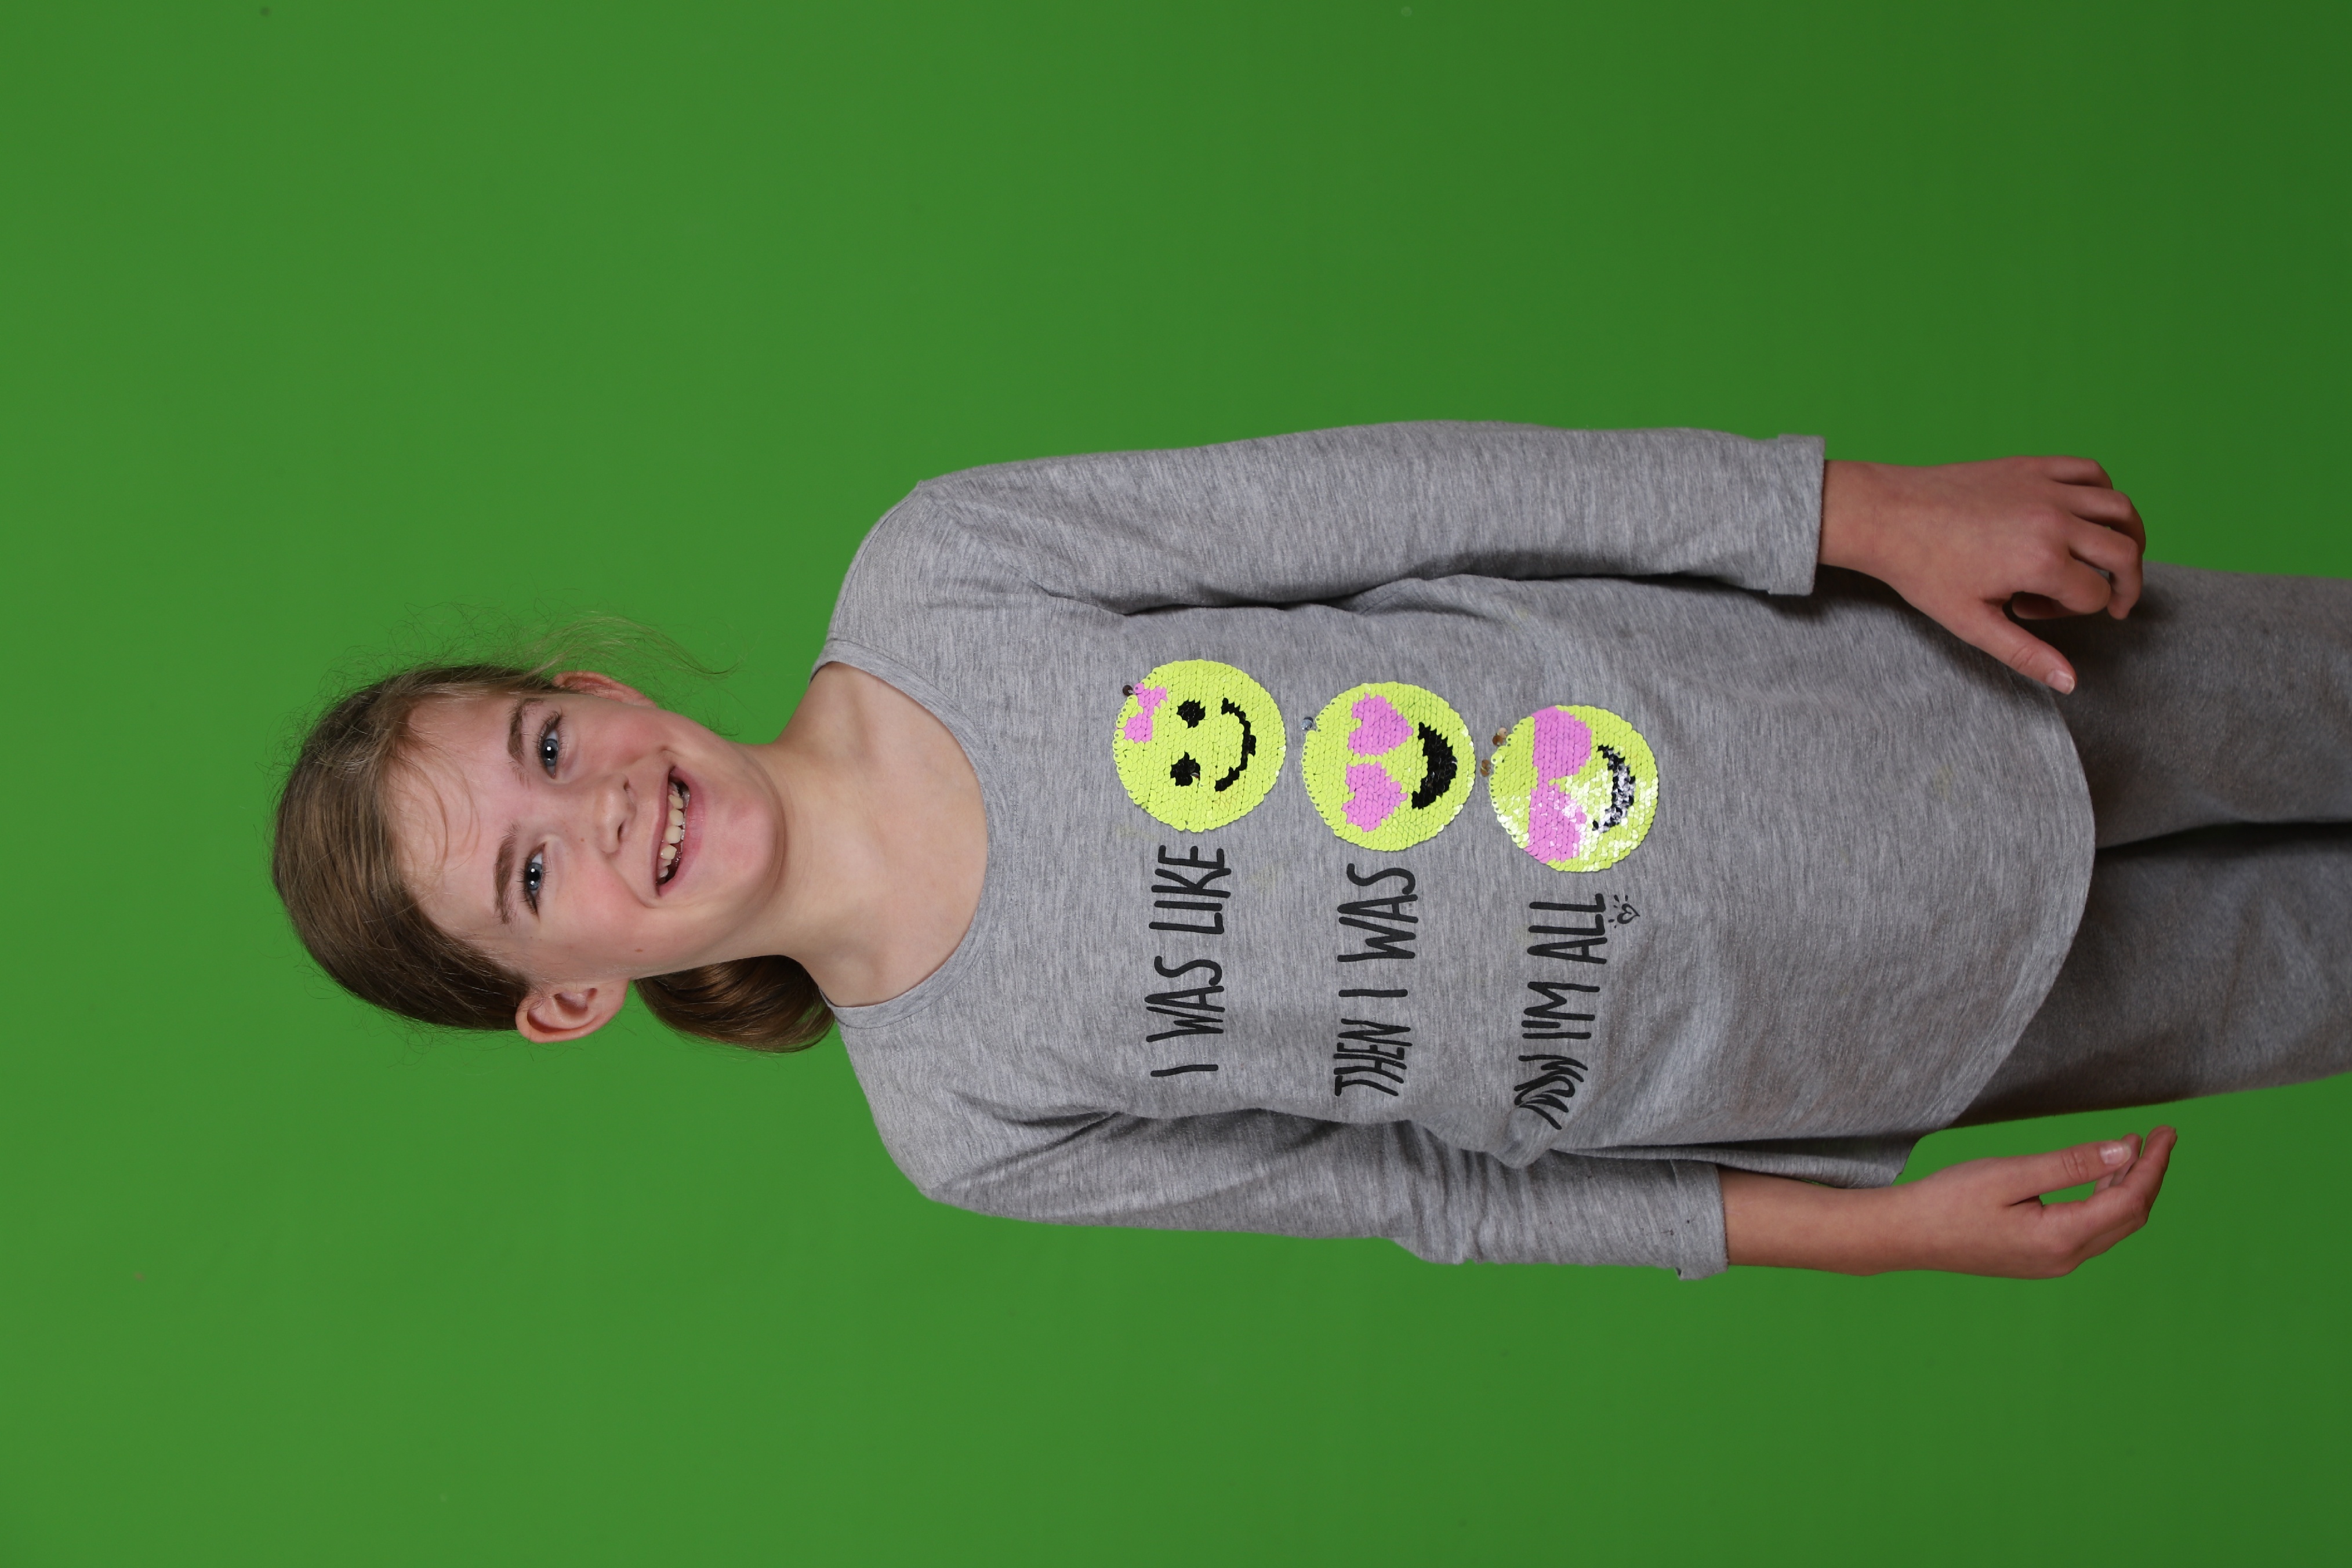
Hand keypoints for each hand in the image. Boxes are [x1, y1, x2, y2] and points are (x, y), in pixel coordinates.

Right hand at [1722, 1126, 2176, 1276]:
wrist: (1907, 1235)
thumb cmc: (1949, 1200)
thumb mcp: (2010, 1174)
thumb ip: (2069, 1165)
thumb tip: (2126, 1152)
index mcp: (2061, 1238)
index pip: (2129, 1200)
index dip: (2153, 1165)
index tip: (2165, 1132)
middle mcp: (2065, 1258)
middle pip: (2129, 1217)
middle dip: (2149, 1175)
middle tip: (2160, 1136)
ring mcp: (2053, 1263)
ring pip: (2112, 1225)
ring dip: (2128, 1187)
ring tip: (2135, 1148)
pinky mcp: (2040, 1258)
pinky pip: (2090, 1229)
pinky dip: (2104, 1199)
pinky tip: (2100, 1175)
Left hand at [1819, 457, 2146, 693]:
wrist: (1886, 516)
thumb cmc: (1922, 571)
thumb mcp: (1971, 623)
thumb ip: (2025, 653)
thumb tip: (2070, 683)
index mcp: (2041, 562)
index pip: (2095, 594)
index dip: (2076, 613)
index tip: (2033, 612)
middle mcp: (2054, 520)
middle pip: (2124, 551)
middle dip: (2128, 582)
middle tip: (2114, 600)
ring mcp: (2045, 487)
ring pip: (2118, 507)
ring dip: (2128, 536)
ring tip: (2112, 559)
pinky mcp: (2032, 466)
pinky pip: (2090, 471)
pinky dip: (2103, 492)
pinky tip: (2085, 515)